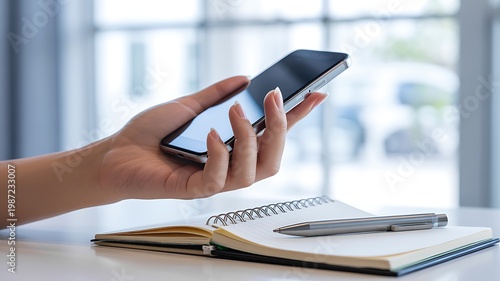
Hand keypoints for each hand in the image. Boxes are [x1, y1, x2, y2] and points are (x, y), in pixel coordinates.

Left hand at [98, 76, 327, 199]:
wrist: (116, 154)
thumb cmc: (151, 133)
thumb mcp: (188, 105)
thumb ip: (216, 94)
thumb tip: (244, 79)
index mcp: (233, 147)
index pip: (273, 133)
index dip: (298, 116)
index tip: (318, 94)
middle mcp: (231, 166)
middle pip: (273, 158)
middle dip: (280, 127)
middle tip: (272, 97)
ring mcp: (214, 180)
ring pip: (252, 171)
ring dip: (249, 139)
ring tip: (236, 112)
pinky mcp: (193, 190)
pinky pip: (217, 179)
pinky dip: (218, 154)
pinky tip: (209, 135)